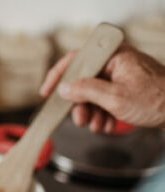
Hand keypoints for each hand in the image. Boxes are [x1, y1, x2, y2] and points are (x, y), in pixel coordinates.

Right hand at [39, 45, 164, 131]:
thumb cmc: (158, 100)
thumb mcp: (115, 97)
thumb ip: (86, 91)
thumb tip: (64, 88)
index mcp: (112, 56)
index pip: (75, 60)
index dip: (58, 77)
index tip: (47, 93)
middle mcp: (115, 63)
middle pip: (83, 82)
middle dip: (81, 105)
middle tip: (80, 120)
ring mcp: (120, 76)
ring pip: (93, 95)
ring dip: (92, 114)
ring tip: (98, 126)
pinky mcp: (125, 89)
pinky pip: (105, 101)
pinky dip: (104, 115)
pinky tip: (109, 125)